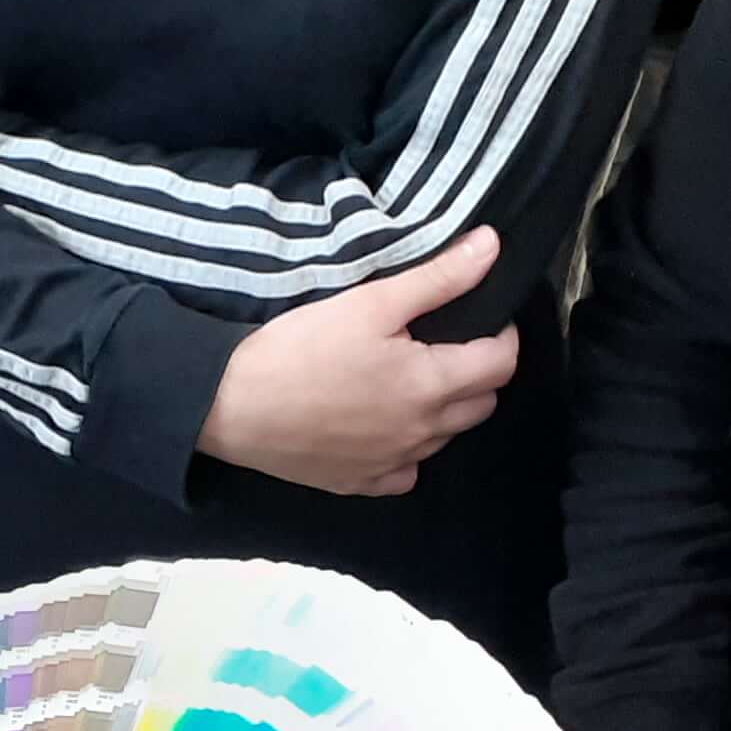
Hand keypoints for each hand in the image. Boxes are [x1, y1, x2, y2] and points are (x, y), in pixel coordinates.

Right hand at [200, 230, 520, 496]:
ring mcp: (392, 464)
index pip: (501, 363)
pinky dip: (405, 451)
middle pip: (481, 404)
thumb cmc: (299, 349)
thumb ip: (438, 277)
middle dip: (477, 371)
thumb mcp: (371, 302)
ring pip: (444, 439)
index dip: (501, 334)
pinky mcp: (359, 484)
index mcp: (430, 385)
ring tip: (410, 378)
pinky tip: (382, 426)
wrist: (229, 406)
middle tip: (444, 342)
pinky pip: (404, 472)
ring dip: (443, 409)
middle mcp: (422, 433)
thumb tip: (493, 247)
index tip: (481, 316)